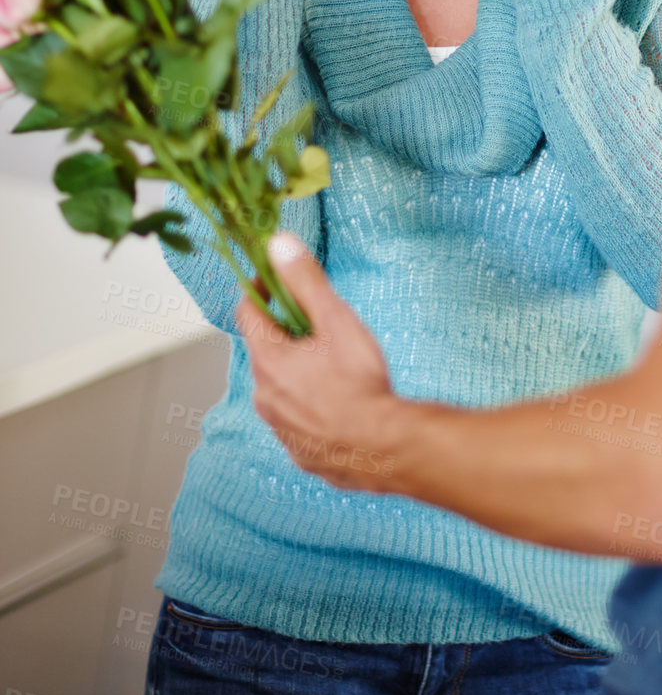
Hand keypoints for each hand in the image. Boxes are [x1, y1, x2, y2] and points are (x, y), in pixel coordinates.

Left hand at [237, 233, 396, 492]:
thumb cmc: (360, 383)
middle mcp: (265, 396)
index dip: (259, 290)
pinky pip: (296, 417)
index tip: (272, 278)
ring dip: (296, 370)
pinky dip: (308, 402)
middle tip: (316, 321)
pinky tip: (338, 401)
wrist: (382, 448)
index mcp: (268, 360)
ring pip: (279, 387)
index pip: (247, 313)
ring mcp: (280, 427)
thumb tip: (278, 244)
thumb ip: (306, 281)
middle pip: (264, 351)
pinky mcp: (299, 450)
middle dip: (284, 332)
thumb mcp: (336, 321)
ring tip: (332, 364)